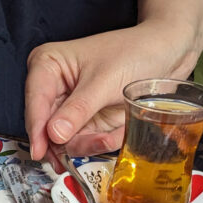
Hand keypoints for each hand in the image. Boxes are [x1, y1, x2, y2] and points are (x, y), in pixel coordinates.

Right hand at [24, 20, 200, 160]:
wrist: (168, 52)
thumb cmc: (136, 51)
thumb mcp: (104, 81)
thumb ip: (78, 110)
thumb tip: (54, 134)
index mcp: (48, 66)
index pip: (35, 103)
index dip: (37, 130)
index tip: (40, 151)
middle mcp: (54, 88)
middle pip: (46, 127)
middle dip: (69, 141)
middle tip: (86, 147)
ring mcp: (69, 107)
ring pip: (64, 140)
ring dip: (88, 143)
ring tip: (110, 136)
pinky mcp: (85, 120)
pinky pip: (84, 141)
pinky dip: (101, 141)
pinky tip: (117, 133)